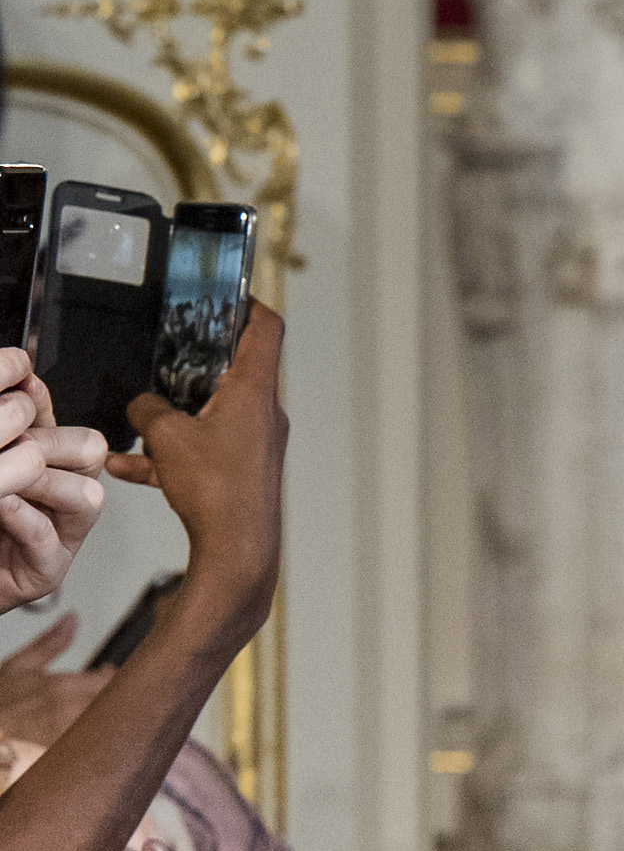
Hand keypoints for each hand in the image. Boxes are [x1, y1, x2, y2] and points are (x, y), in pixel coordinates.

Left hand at [0, 354, 107, 612]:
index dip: (43, 408)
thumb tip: (25, 375)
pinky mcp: (47, 570)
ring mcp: (63, 535)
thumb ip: (14, 424)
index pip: (69, 419)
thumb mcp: (1, 457)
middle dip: (48, 443)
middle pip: (91, 452)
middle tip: (12, 446)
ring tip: (7, 480)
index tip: (18, 394)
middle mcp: (67, 497)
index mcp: (57, 465)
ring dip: (44, 481)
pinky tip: (4, 504)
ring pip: (87, 496)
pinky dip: (25, 518)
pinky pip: (49, 539)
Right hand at [0, 613, 109, 746]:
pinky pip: (96, 749)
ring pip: (110, 727)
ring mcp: (71, 740)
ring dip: (111, 718)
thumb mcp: (20, 666)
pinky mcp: (69, 758)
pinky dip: (99, 740)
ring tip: (102, 714)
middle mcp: (71, 715)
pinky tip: (91, 737)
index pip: (112, 681)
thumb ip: (51, 642)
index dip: (117, 677)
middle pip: (118, 705)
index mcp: (63, 688)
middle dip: (120, 697)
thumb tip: (72, 618)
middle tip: (113, 694)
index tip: (110, 674)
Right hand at [104, 304, 285, 642]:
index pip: (266, 329)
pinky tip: (129, 467)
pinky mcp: (244, 472)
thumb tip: (141, 407)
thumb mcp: (168, 438)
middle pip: (236, 370)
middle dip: (198, 363)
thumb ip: (148, 411)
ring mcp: (256, 444)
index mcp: (253, 391)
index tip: (229, 296)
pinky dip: (172, 454)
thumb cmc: (219, 493)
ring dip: (177, 416)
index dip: (249, 305)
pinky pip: (204, 451)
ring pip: (213, 414)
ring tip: (139, 422)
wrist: (239, 554)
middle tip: (170, 353)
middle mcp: (263, 413)